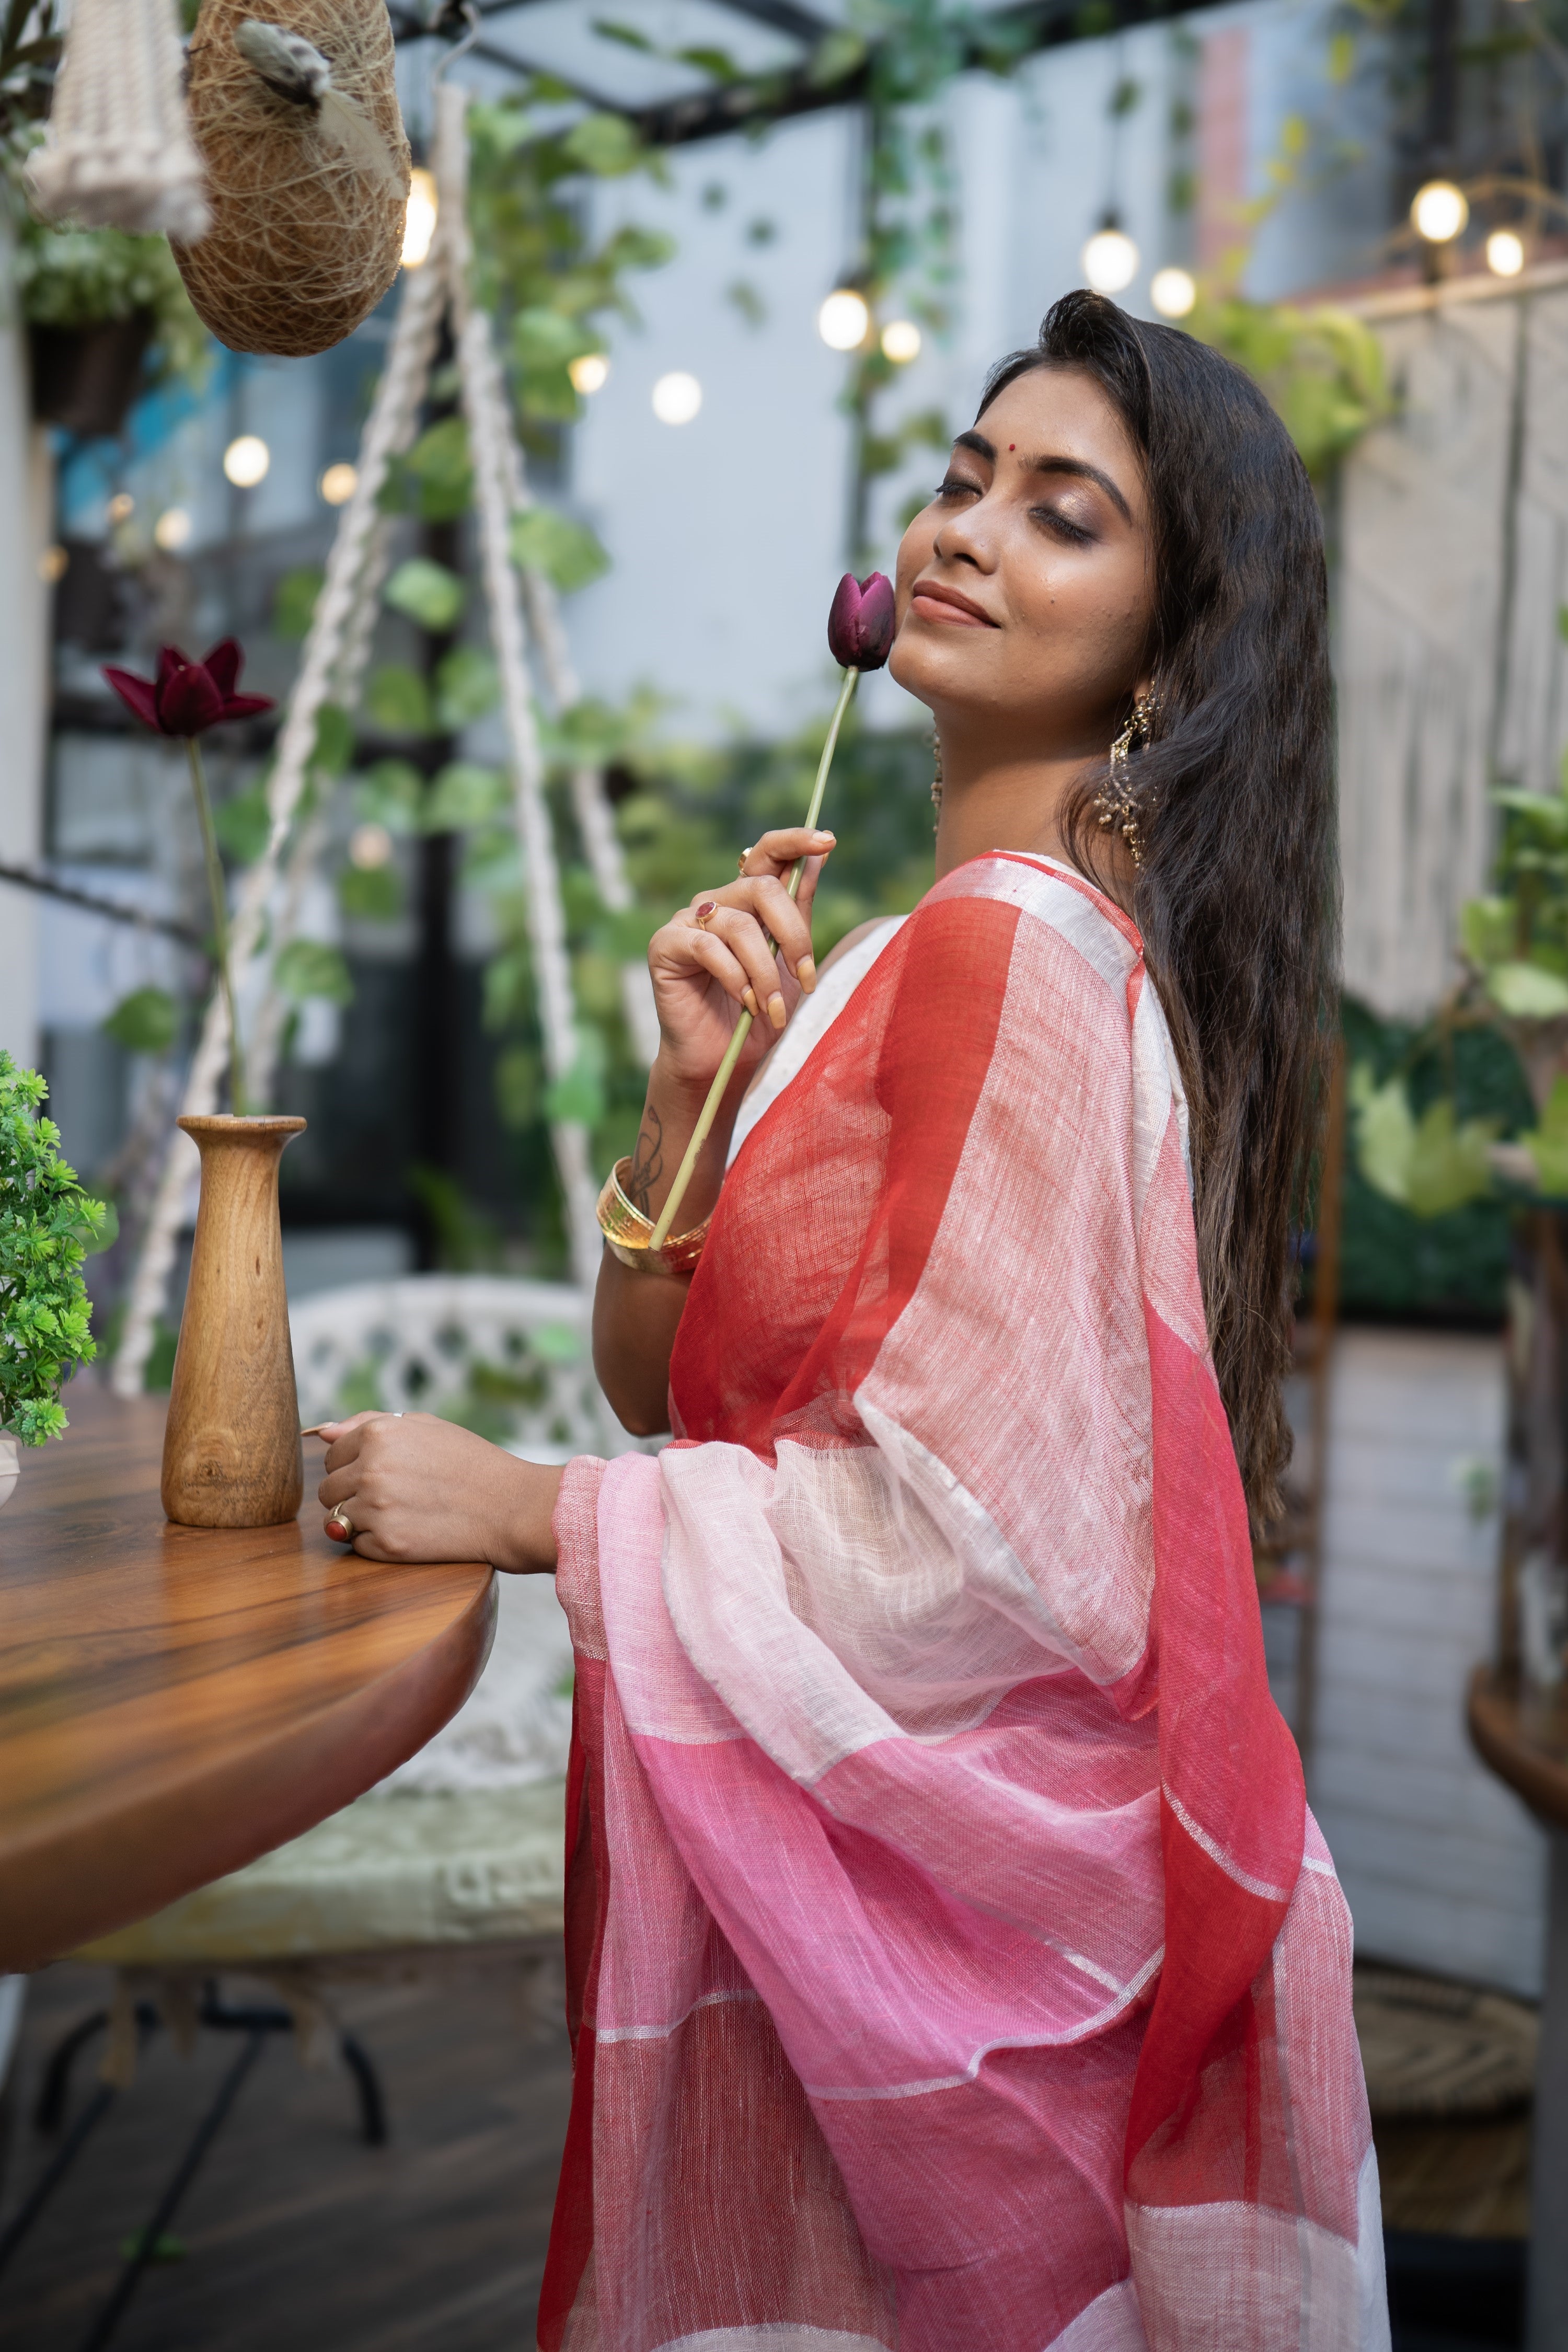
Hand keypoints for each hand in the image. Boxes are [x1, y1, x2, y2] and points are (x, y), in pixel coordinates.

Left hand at [315, 1411, 562, 1571]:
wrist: (510, 1507)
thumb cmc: (471, 1462)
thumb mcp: (425, 1426)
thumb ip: (369, 1423)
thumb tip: (323, 1433)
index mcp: (378, 1434)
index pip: (332, 1455)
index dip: (355, 1465)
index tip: (386, 1472)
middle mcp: (371, 1469)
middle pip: (328, 1489)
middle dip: (352, 1494)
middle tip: (394, 1496)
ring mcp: (376, 1509)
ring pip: (336, 1520)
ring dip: (361, 1520)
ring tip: (401, 1514)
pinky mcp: (387, 1545)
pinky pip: (357, 1546)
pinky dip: (377, 1543)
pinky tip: (409, 1531)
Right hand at [646, 827, 832, 1092]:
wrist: (720, 1057)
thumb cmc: (757, 1012)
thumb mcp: (791, 962)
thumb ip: (799, 910)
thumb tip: (820, 856)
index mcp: (747, 902)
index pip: (768, 854)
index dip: (795, 841)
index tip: (827, 840)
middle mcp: (716, 903)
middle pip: (762, 888)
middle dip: (793, 934)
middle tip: (805, 977)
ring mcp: (687, 921)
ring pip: (740, 925)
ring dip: (765, 972)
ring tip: (773, 1008)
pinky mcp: (665, 944)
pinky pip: (708, 947)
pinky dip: (735, 978)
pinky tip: (745, 1003)